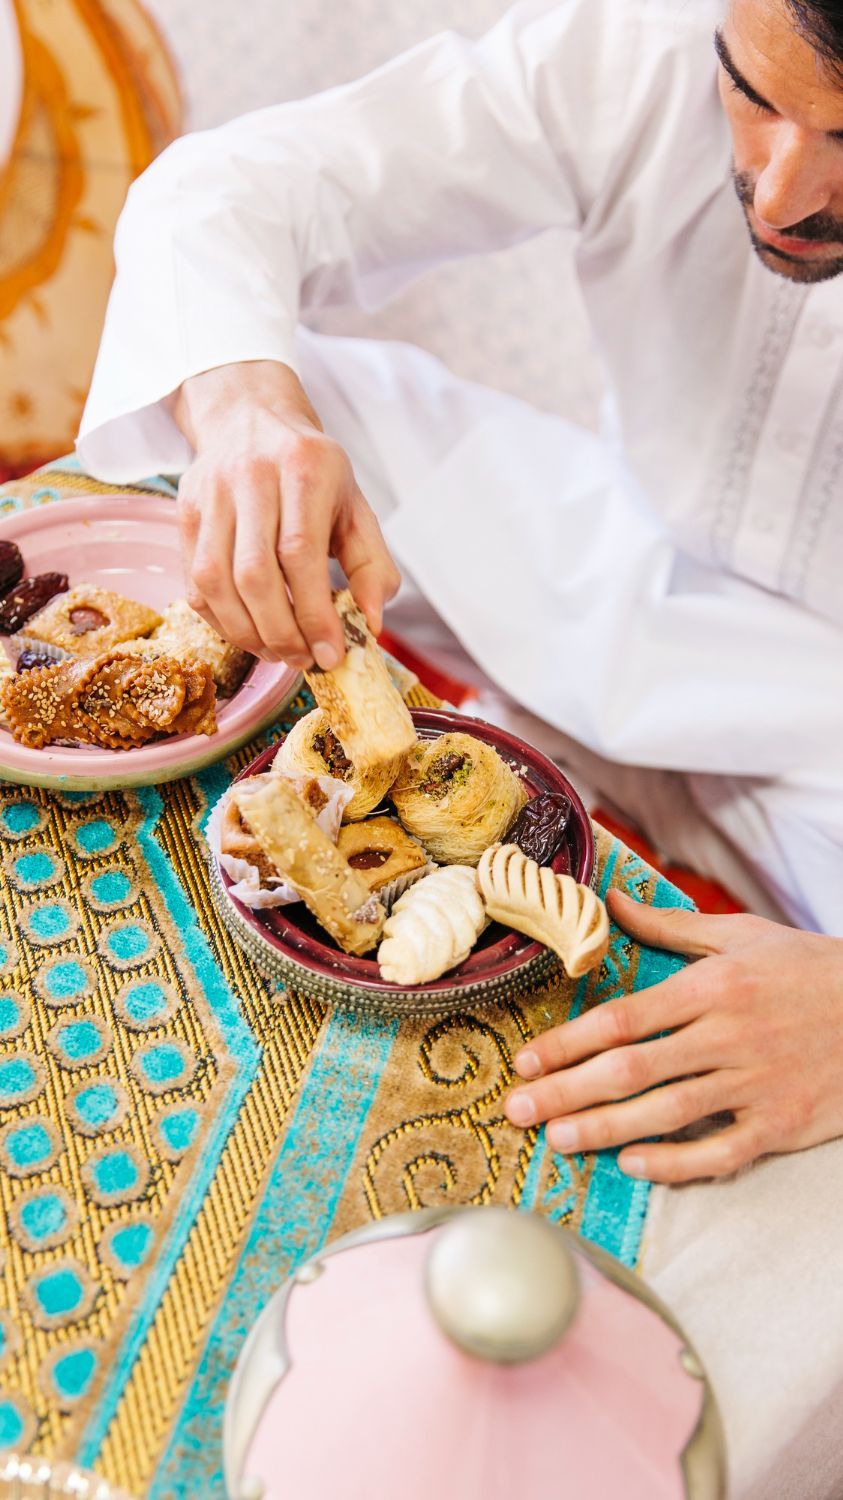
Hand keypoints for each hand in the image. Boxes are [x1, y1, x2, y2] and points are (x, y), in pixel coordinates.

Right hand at [173, 360, 400, 665]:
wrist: (251, 420)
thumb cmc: (312, 473)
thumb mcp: (355, 507)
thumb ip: (371, 565)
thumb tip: (372, 624)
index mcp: (303, 469)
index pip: (301, 554)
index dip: (314, 614)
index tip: (330, 654)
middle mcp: (251, 477)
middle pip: (254, 574)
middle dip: (280, 631)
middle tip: (302, 660)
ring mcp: (211, 494)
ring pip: (216, 581)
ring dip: (246, 632)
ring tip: (276, 653)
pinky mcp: (185, 513)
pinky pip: (194, 581)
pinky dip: (220, 619)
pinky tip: (247, 632)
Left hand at [505, 891, 842, 1182]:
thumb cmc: (811, 970)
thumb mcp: (744, 935)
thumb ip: (670, 926)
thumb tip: (608, 903)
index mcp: (714, 987)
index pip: (623, 1019)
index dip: (567, 1044)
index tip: (526, 1061)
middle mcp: (729, 1036)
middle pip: (631, 1070)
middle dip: (566, 1092)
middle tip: (518, 1110)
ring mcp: (756, 1086)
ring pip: (666, 1114)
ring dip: (604, 1129)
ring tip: (558, 1139)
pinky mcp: (782, 1127)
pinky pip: (720, 1153)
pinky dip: (675, 1163)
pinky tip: (633, 1164)